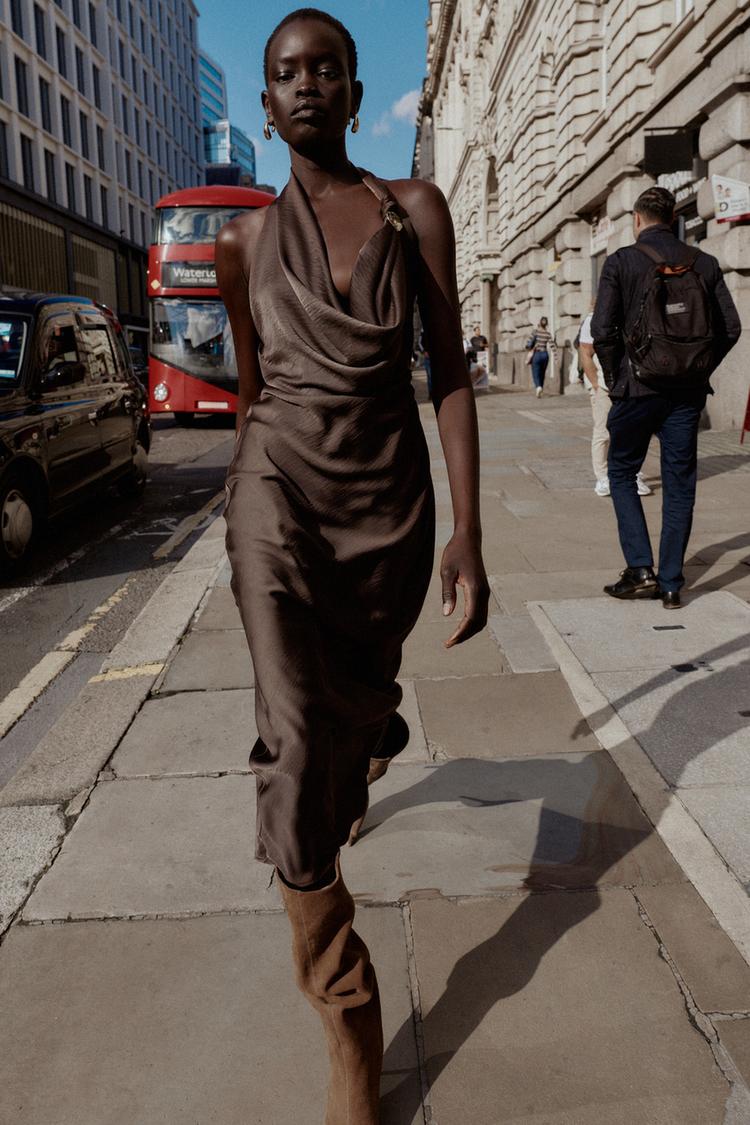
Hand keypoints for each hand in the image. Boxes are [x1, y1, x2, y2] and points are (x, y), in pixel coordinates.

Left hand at [440, 531, 489, 647]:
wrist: (468, 540)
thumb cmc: (454, 553)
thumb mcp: (446, 572)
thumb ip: (448, 593)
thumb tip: (447, 614)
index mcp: (475, 590)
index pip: (470, 619)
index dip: (460, 634)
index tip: (448, 642)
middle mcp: (484, 593)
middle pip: (477, 623)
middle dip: (464, 636)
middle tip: (448, 644)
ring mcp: (485, 592)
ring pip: (481, 619)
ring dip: (469, 631)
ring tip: (453, 638)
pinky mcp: (483, 590)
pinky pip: (480, 612)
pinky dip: (472, 623)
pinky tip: (460, 625)